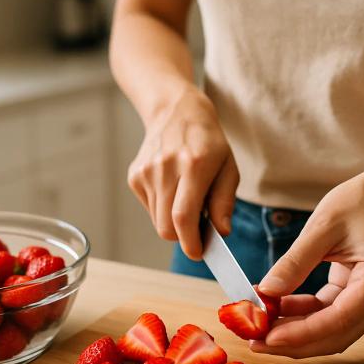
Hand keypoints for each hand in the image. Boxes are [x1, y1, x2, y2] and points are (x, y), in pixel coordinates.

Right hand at [127, 86, 238, 259]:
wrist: (175, 111)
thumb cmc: (208, 142)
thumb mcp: (229, 167)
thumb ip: (224, 202)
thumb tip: (221, 232)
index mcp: (194, 165)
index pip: (183, 216)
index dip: (190, 242)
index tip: (198, 253)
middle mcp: (165, 168)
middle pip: (166, 226)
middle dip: (183, 237)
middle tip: (198, 231)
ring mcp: (146, 172)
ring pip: (157, 221)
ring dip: (173, 222)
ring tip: (186, 199)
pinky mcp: (134, 176)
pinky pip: (150, 209)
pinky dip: (163, 208)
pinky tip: (172, 187)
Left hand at [251, 168, 363, 357]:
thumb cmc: (357, 203)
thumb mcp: (322, 226)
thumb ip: (295, 261)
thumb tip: (266, 292)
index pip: (340, 318)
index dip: (302, 333)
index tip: (269, 337)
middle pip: (336, 336)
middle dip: (294, 343)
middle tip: (256, 342)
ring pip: (330, 332)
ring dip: (295, 334)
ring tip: (259, 328)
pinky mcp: (356, 298)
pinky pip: (327, 317)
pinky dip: (301, 318)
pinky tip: (275, 309)